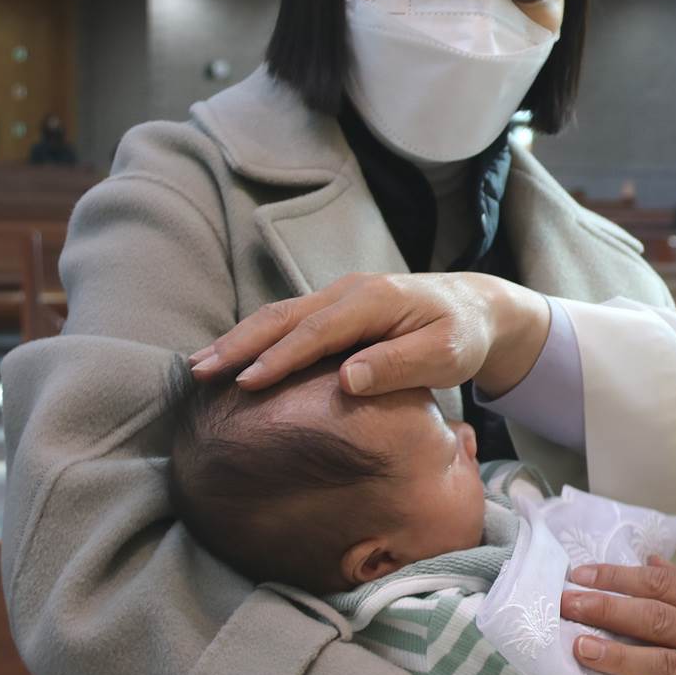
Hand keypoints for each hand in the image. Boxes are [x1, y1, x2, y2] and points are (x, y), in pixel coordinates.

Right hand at [186, 271, 548, 395]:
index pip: (317, 331)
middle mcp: (350, 292)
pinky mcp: (337, 309)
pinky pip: (289, 322)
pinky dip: (257, 338)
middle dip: (240, 343)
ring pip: (280, 316)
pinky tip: (232, 357)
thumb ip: (399, 365)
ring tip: (201, 365)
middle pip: (284, 317)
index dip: (279, 357)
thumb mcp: (445, 355)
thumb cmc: (463, 336)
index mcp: (374, 301)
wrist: (476, 307)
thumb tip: (349, 381)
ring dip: (239, 339)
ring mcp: (340, 297)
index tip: (245, 382)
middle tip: (199, 370)